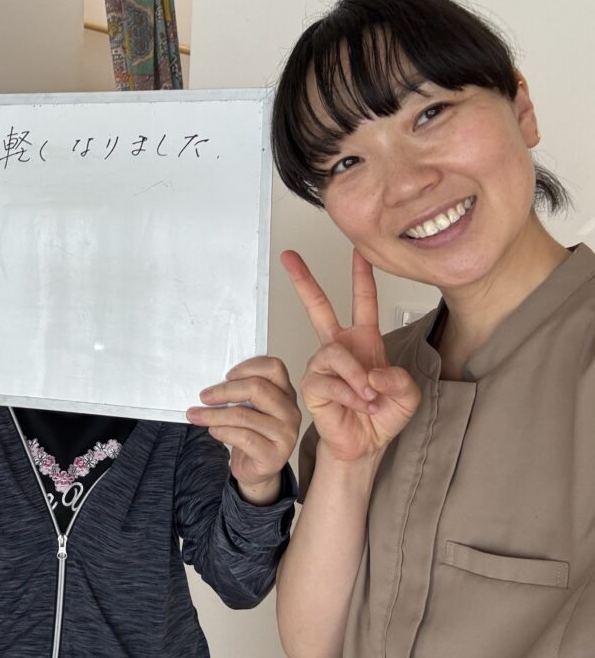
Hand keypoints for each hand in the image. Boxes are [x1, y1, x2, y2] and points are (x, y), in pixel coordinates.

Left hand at [187, 356, 301, 504]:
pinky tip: (213, 431)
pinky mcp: (275, 455)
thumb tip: (210, 385)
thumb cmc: (251, 433)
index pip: (274, 367)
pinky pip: (243, 437)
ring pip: (244, 415)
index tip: (226, 375)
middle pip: (258, 388)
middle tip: (204, 396)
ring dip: (214, 414)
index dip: (248, 367)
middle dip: (224, 391)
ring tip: (197, 416)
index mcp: (285, 393)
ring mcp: (285, 434)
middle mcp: (290, 411)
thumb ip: (240, 393)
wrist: (257, 469)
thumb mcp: (249, 407)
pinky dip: (223, 431)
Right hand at [280, 249, 419, 462]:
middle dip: (304, 280)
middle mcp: (340, 348)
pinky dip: (352, 396)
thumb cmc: (382, 416)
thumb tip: (371, 371)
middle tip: (289, 258)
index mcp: (364, 341)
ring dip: (357, 377)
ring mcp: (323, 366)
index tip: (358, 251)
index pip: (363, 301)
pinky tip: (362, 404)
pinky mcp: (313, 385)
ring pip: (334, 354)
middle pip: (318, 307)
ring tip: (370, 396)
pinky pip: (330, 382)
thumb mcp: (407, 394)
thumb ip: (398, 378)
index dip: (361, 275)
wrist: (365, 445)